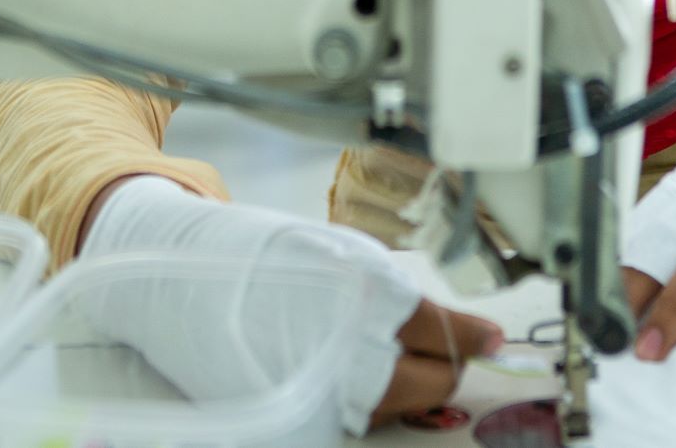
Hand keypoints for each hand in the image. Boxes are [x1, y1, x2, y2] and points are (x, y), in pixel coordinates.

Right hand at [81, 176, 502, 432]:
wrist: (183, 280)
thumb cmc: (262, 256)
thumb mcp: (339, 254)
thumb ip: (397, 291)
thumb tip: (450, 322)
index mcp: (367, 297)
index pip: (445, 330)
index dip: (475, 335)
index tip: (493, 337)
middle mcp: (352, 351)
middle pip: (435, 379)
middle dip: (451, 364)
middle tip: (452, 348)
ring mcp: (325, 392)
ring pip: (399, 404)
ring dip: (411, 383)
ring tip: (397, 353)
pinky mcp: (301, 420)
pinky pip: (357, 418)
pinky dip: (370, 399)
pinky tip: (358, 371)